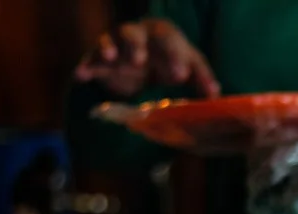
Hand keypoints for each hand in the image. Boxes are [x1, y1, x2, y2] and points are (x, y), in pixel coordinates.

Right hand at [75, 19, 218, 97]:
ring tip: (111, 58)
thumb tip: (215, 95)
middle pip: (136, 34)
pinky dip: (86, 65)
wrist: (142, 68)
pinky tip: (82, 75)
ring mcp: (118, 46)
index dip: (174, 56)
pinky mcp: (101, 60)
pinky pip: (91, 59)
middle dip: (137, 45)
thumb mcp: (188, 69)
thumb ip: (202, 79)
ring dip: (110, 47)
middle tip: (140, 62)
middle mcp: (139, 36)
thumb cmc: (169, 64)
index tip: (180, 76)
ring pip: (111, 39)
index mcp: (163, 35)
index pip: (169, 40)